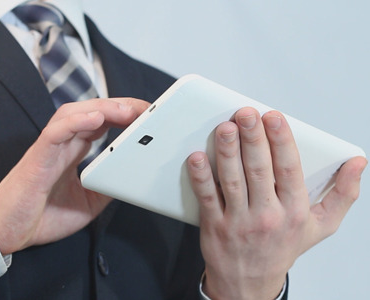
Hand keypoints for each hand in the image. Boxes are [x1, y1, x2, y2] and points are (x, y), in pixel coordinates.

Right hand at [0, 98, 149, 254]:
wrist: (9, 231)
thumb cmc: (41, 215)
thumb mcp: (88, 203)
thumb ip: (106, 186)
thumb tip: (131, 178)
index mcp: (72, 152)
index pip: (100, 123)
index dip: (123, 114)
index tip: (148, 115)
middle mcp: (62, 145)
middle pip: (91, 111)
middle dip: (119, 105)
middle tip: (145, 108)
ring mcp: (49, 148)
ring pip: (74, 114)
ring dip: (102, 108)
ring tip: (126, 110)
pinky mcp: (37, 157)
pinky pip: (56, 132)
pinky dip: (76, 122)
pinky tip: (96, 118)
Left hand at [187, 107, 366, 299]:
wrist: (249, 284)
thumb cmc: (283, 248)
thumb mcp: (321, 226)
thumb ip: (343, 194)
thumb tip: (358, 163)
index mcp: (294, 210)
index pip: (289, 169)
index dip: (281, 141)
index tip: (274, 117)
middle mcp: (267, 215)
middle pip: (259, 170)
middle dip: (253, 138)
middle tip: (246, 114)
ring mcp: (238, 221)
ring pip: (233, 181)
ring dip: (227, 152)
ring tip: (225, 128)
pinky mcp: (214, 226)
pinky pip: (207, 197)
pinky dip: (201, 177)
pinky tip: (197, 157)